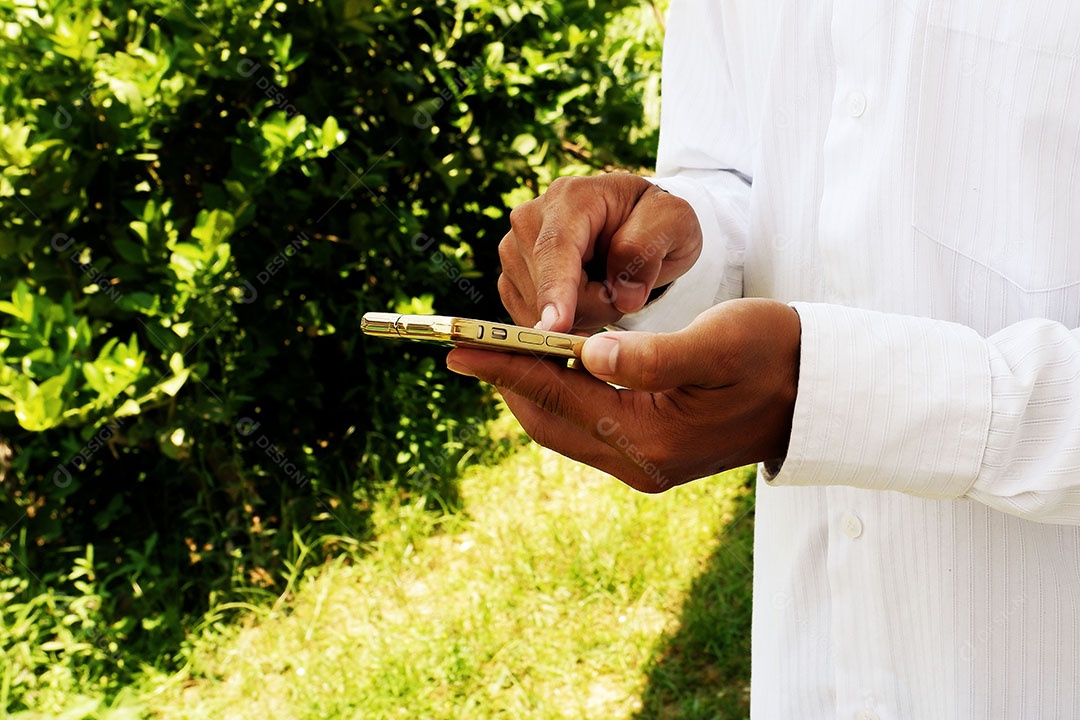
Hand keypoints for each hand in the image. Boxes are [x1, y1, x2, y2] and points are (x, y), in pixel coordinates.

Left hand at [446, 299, 801, 491]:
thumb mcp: (716, 344)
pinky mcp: (651, 452)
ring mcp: (645, 462)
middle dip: (507, 382)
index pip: (559, 397)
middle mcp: (640, 462)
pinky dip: (559, 395)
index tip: (459, 346)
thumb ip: (649, 354)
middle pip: (549, 421)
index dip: (507, 367)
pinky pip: (585, 425)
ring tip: (496, 352)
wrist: (817, 393)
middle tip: (467, 345)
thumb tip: (585, 350)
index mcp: (652, 439)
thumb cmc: (775, 355)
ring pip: (563, 426)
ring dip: (530, 389)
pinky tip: (549, 365)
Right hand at [498, 173, 702, 332]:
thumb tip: (622, 296)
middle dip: (592, 305)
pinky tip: (583, 302)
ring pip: (536, 307)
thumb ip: (647, 250)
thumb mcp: (673, 223)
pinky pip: (527, 316)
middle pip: (549, 286)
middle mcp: (530, 218)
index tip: (555, 326)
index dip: (555, 290)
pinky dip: (561, 321)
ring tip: (603, 287)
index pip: (556, 248)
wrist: (637, 228)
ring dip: (578, 314)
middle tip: (624, 287)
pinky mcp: (509, 277)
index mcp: (572, 198)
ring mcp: (513, 248)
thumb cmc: (656, 223)